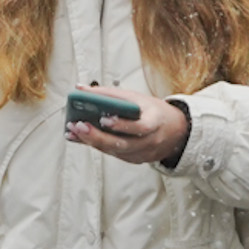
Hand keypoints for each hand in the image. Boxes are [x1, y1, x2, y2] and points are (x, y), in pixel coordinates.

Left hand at [65, 86, 189, 166]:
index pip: (141, 127)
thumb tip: (80, 88)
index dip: (122, 125)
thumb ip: (110, 94)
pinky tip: (79, 138)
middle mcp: (151, 141)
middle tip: (78, 125)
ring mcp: (143, 154)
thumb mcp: (137, 98)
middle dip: (98, 136)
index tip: (103, 118)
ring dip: (91, 141)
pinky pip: (113, 154)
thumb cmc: (152, 111)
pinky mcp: (135, 160)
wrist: (176, 131)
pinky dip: (96, 145)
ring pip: (115, 151)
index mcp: (155, 122)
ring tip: (73, 130)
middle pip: (123, 144)